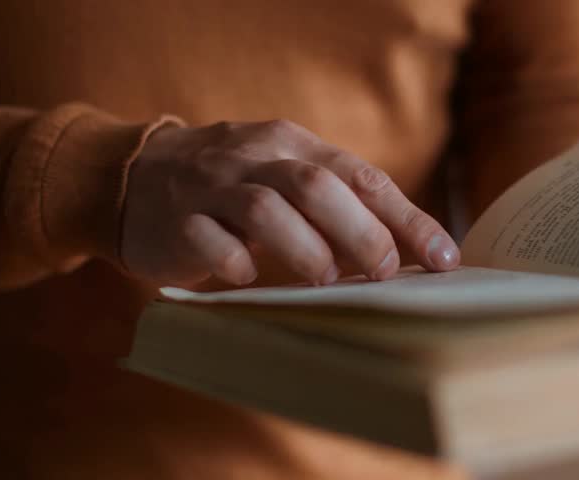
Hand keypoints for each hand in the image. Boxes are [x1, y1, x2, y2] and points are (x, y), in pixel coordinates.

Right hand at [121, 120, 459, 286]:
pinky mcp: (177, 220)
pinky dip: (238, 264)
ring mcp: (212, 186)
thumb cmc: (232, 185)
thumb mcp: (284, 175)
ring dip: (306, 250)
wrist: (136, 176)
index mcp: (293, 143)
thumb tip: (403, 250)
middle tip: (385, 272)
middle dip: (362, 234)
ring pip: (266, 210)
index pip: (362, 176)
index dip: (407, 218)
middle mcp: (256, 156)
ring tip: (324, 281)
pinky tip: (251, 280)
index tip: (443, 257)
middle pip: (317, 187)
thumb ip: (335, 202)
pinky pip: (211, 241)